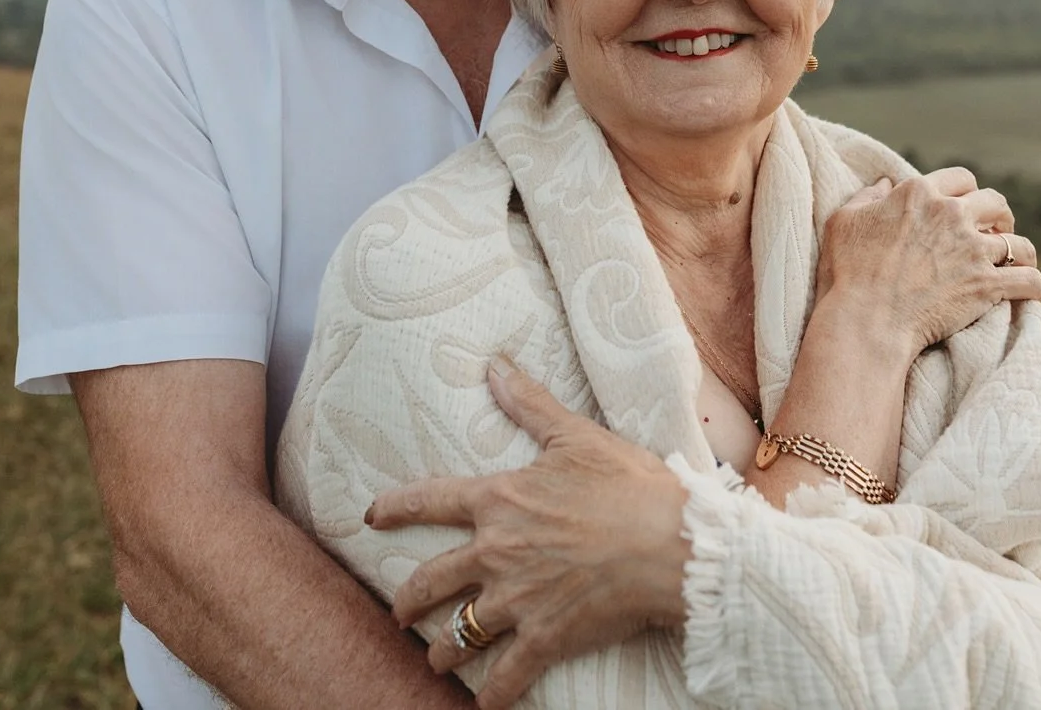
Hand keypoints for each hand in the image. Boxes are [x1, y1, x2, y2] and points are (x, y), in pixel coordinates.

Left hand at [366, 358, 689, 709]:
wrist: (670, 543)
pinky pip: (505, 677)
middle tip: (398, 611)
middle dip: (408, 600)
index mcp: (500, 500)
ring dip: (442, 650)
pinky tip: (483, 706)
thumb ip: (529, 403)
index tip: (369, 517)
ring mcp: (517, 600)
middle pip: (431, 579)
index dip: (394, 508)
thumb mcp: (574, 435)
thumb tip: (495, 364)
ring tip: (436, 660)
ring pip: (459, 633)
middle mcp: (496, 552)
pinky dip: (491, 696)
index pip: (430, 501)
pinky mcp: (545, 638)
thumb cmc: (626, 483)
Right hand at [818, 167, 1040, 360]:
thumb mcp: (843, 221)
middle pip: (995, 202)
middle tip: (994, 230)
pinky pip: (1029, 280)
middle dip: (999, 215)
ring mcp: (972, 249)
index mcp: (918, 194)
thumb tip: (884, 184)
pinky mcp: (987, 284)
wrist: (867, 318)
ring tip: (1014, 261)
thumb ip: (866, 197)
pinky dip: (1032, 285)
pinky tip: (1027, 289)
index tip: (964, 205)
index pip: (959, 178)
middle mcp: (950, 214)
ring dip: (1018, 251)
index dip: (965, 191)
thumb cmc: (848, 270)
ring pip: (1018, 242)